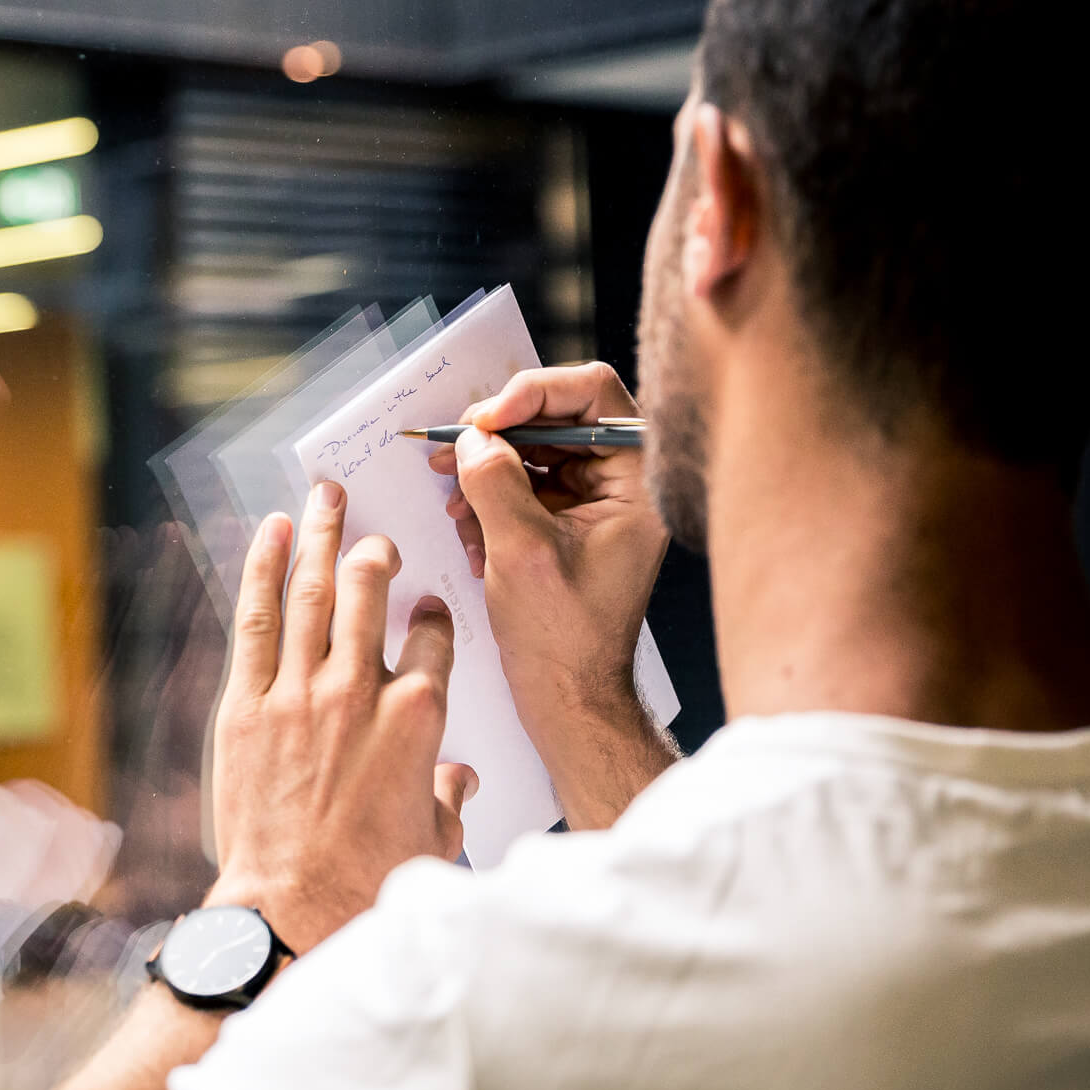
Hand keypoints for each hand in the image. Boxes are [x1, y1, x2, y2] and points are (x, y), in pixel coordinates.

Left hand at [205, 481, 474, 952]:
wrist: (290, 910)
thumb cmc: (366, 882)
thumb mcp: (433, 839)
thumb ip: (448, 797)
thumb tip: (461, 781)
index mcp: (417, 718)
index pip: (433, 636)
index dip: (431, 614)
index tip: (425, 605)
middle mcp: (360, 691)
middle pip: (372, 592)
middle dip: (375, 550)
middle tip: (373, 530)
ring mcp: (299, 693)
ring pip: (312, 591)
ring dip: (320, 534)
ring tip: (325, 496)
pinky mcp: (245, 706)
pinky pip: (254, 620)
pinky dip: (260, 568)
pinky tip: (269, 532)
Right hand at [427, 362, 676, 827]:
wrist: (570, 697)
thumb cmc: (564, 638)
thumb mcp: (522, 551)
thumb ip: (496, 482)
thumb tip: (472, 437)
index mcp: (637, 482)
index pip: (594, 394)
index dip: (534, 393)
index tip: (486, 418)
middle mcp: (623, 484)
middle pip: (558, 418)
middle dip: (500, 433)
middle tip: (452, 447)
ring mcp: (594, 503)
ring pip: (535, 451)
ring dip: (487, 468)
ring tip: (453, 497)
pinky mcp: (567, 524)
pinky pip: (525, 486)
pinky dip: (490, 499)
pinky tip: (469, 529)